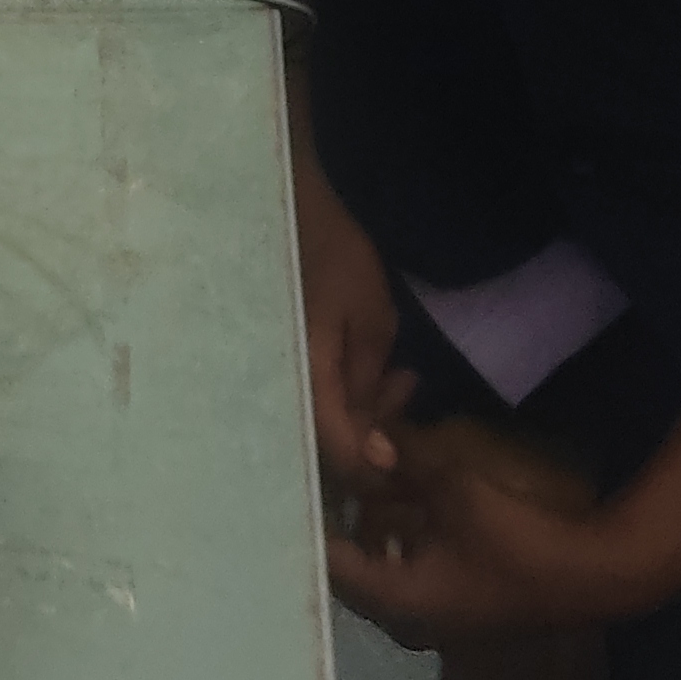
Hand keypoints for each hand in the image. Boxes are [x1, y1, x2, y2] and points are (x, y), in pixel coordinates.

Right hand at [290, 140, 416, 499]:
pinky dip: (345, 396)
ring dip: (363, 412)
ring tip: (397, 376)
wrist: (286, 214)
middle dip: (374, 432)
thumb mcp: (372, 322)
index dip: (377, 464)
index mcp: (305, 381)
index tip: (406, 451)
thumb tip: (379, 456)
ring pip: (318, 427)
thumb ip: (370, 391)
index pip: (339, 454)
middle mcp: (279, 392)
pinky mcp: (276, 369)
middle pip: (324, 448)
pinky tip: (371, 370)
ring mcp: (273, 382)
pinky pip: (310, 403)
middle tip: (403, 390)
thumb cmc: (335, 260)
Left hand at [326, 427, 673, 645]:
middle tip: (327, 469)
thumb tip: (366, 438)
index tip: (295, 480)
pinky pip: (405, 564)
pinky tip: (401, 491)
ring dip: (374, 518)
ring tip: (363, 471)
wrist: (594, 577)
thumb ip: (405, 462)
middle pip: (349, 562)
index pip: (326, 561)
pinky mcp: (449, 601)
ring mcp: (427, 615)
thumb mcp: (456, 491)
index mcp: (394, 600)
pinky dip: (401, 531)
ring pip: (378, 560)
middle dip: (344, 512)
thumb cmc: (519, 541)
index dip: (310, 517)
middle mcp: (401, 618)